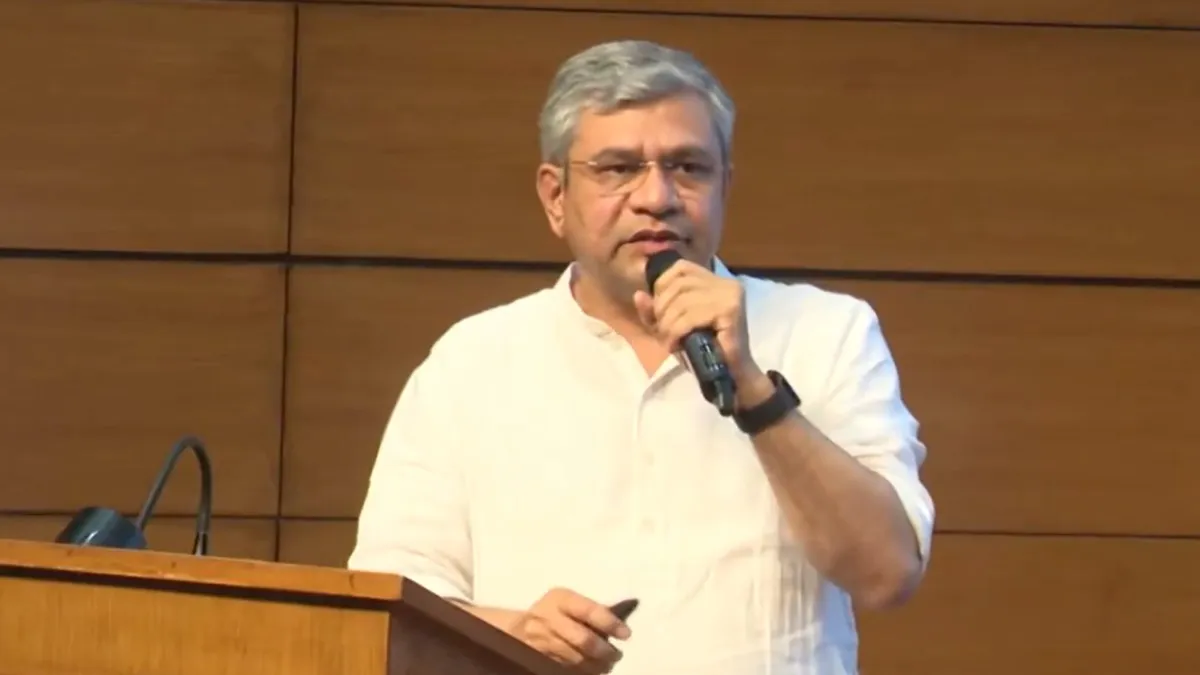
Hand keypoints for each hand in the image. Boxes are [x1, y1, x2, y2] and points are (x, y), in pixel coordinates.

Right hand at [507, 587, 630, 672]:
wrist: (518, 629)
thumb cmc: (555, 613)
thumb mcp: (570, 603)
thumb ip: (595, 609)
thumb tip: (632, 606)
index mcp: (560, 598)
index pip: (589, 611)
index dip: (610, 623)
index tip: (626, 634)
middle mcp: (548, 618)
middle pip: (583, 640)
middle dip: (605, 651)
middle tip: (616, 655)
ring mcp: (541, 641)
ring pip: (576, 659)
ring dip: (597, 666)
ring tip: (607, 665)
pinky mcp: (538, 659)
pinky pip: (566, 669)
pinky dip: (584, 672)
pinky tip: (593, 670)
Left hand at [633, 258, 760, 387]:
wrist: (731, 376)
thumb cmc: (703, 351)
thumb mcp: (671, 328)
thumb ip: (654, 312)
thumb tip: (639, 295)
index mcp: (714, 281)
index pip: (680, 268)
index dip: (662, 286)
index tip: (660, 312)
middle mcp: (725, 283)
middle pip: (678, 284)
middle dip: (662, 309)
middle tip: (663, 332)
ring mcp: (730, 295)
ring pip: (682, 301)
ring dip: (668, 324)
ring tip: (670, 341)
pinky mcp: (730, 311)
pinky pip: (691, 316)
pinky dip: (677, 331)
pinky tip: (677, 344)